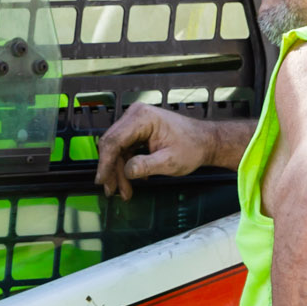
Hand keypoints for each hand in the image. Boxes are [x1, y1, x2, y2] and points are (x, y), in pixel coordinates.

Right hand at [93, 104, 213, 198]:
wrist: (204, 142)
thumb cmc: (192, 147)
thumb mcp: (170, 161)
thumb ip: (147, 165)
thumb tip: (127, 171)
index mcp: (142, 118)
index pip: (114, 141)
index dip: (106, 163)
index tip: (102, 181)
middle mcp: (135, 115)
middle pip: (112, 145)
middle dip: (112, 170)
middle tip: (113, 191)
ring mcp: (135, 122)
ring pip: (116, 149)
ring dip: (118, 171)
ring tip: (124, 191)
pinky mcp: (137, 130)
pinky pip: (123, 149)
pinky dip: (125, 166)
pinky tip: (131, 180)